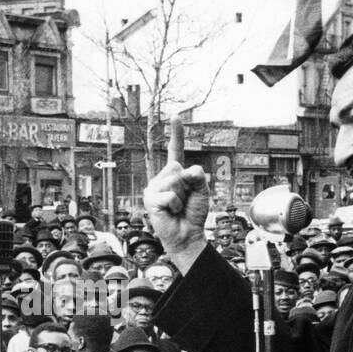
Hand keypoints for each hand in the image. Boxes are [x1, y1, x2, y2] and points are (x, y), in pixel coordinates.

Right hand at [143, 116, 209, 273]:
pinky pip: (170, 194)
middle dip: (187, 185)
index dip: (176, 134)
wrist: (187, 234)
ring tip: (177, 208)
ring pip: (174, 181)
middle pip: (177, 167)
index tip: (175, 117)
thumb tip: (183, 170)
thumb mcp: (202, 190)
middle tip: (184, 200)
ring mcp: (153, 188)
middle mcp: (161, 178)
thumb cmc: (193, 213)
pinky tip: (171, 212)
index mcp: (174, 173)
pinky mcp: (150, 199)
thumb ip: (197, 176)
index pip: (175, 150)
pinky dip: (175, 205)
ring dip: (181, 197)